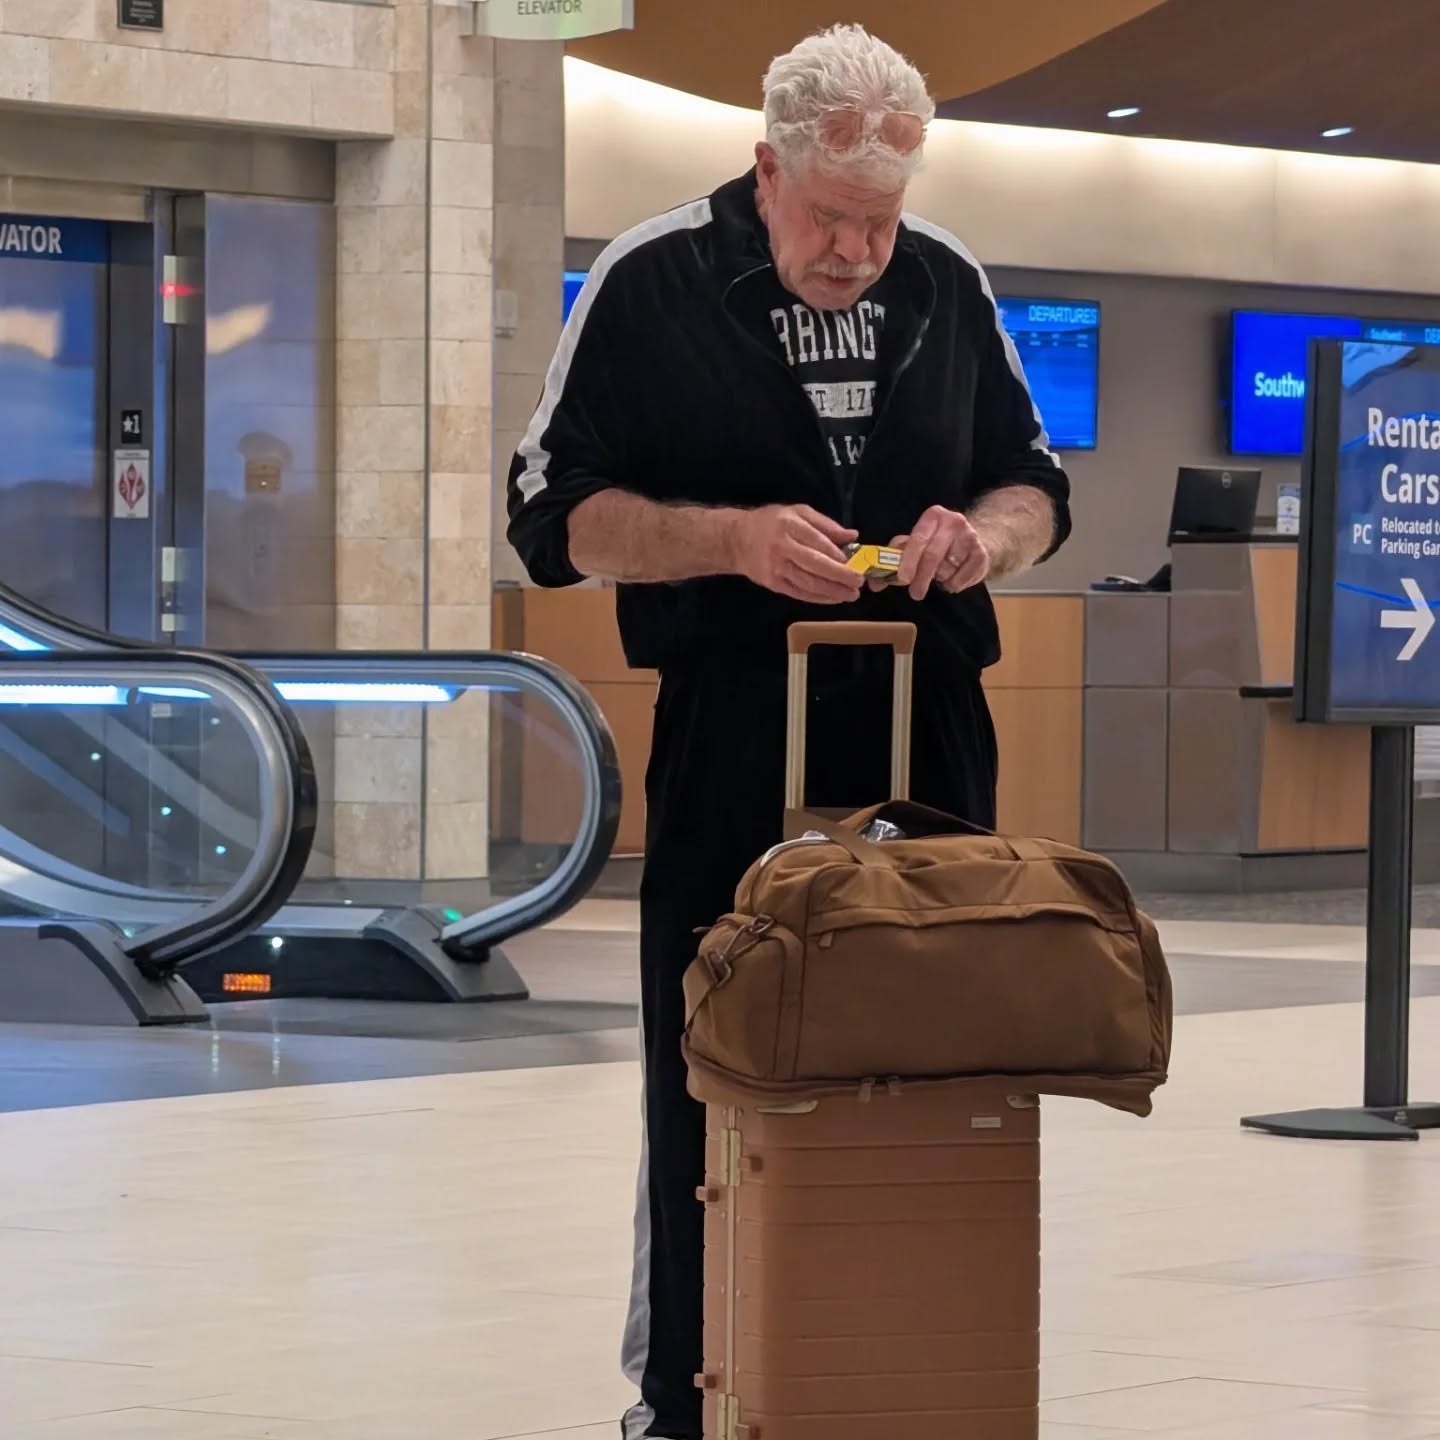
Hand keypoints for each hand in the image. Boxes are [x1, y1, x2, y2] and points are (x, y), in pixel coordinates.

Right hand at [731, 504, 862, 604]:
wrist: (736, 540)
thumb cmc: (771, 523)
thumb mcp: (798, 513)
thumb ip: (826, 524)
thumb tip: (852, 536)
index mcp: (790, 525)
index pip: (817, 542)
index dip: (837, 555)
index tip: (854, 563)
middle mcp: (783, 547)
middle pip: (814, 564)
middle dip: (839, 576)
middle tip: (858, 583)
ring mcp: (777, 568)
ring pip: (808, 583)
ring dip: (832, 591)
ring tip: (851, 595)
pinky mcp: (773, 584)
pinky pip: (799, 593)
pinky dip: (818, 598)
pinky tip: (833, 599)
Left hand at [885, 506, 990, 599]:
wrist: (973, 540)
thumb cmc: (937, 543)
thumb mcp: (916, 544)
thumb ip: (894, 560)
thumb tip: (874, 583)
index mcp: (932, 516)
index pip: (918, 540)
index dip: (908, 560)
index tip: (902, 579)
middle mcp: (953, 522)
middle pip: (932, 555)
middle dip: (921, 578)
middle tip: (915, 593)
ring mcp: (970, 537)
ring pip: (947, 569)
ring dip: (939, 579)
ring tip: (938, 576)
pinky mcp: (982, 553)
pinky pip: (962, 578)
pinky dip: (953, 584)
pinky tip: (951, 579)